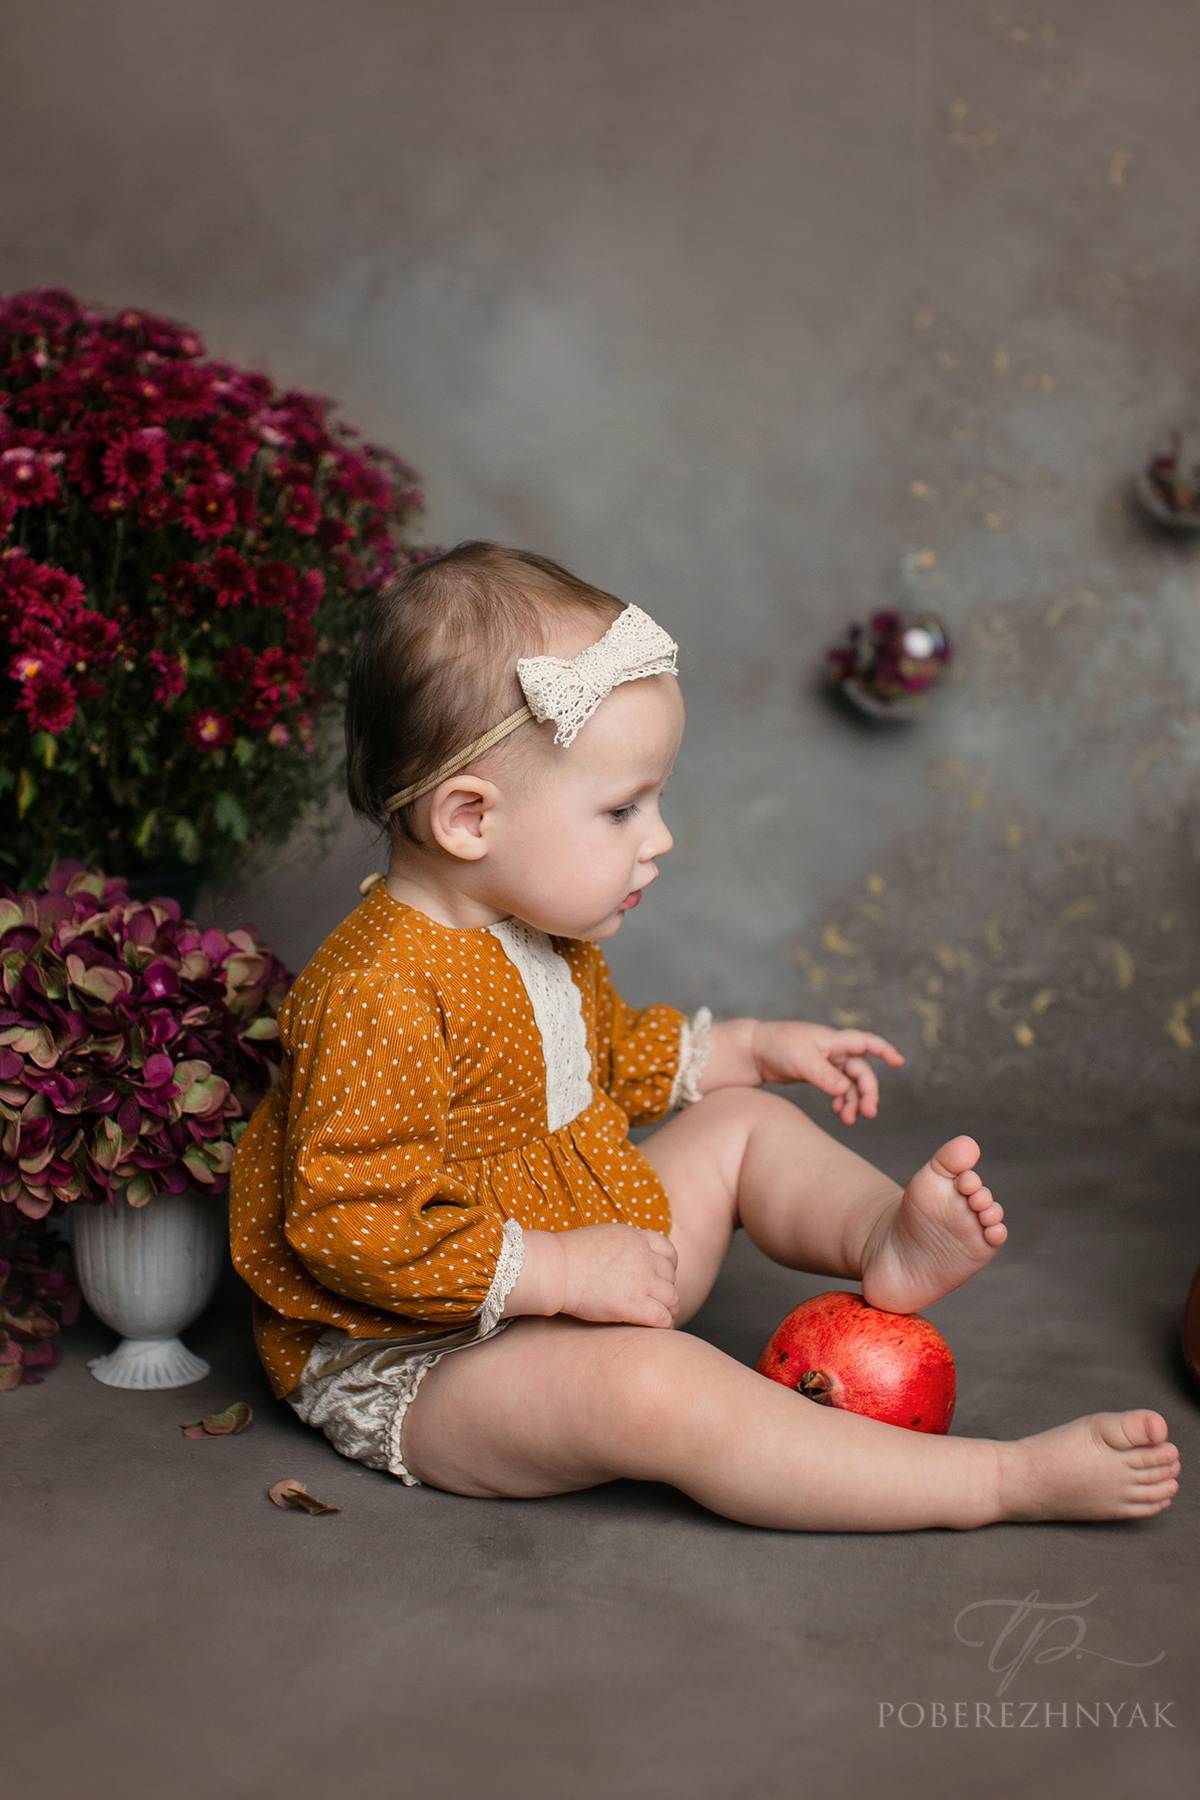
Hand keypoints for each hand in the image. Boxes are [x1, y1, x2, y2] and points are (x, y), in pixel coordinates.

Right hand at [503, 1224, 679, 1327]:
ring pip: (672, 1298)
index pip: (669, 1252)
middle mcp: (644, 1257)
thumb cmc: (568, 1255)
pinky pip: (663, 1318)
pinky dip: (664, 1325)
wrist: (555, 1268)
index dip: (669, 1268)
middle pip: (671, 1276)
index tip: (660, 1279)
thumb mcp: (603, 1237)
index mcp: (636, 1238)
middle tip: (657, 1303)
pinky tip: (655, 1329)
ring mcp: (641, 1280)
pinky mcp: (633, 1305)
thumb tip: (626, 1257)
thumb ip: (623, 1246)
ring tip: (659, 1318)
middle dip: (666, 1290)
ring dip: (668, 1309)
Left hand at [748, 1021, 904, 1123]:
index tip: (899, 1063)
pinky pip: (838, 1089)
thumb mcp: (801, 1061)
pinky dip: (841, 1101)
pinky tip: (838, 1113)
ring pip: (850, 1084)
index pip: (866, 1042)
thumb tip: (846, 1088)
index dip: (885, 1050)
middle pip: (860, 1071)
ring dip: (853, 1102)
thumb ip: (824, 1075)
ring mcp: (827, 1063)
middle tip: (868, 1114)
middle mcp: (834, 1050)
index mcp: (834, 1040)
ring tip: (849, 1120)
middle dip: (867, 1092)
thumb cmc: (777, 1046)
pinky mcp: (818, 1074)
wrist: (753, 1052)